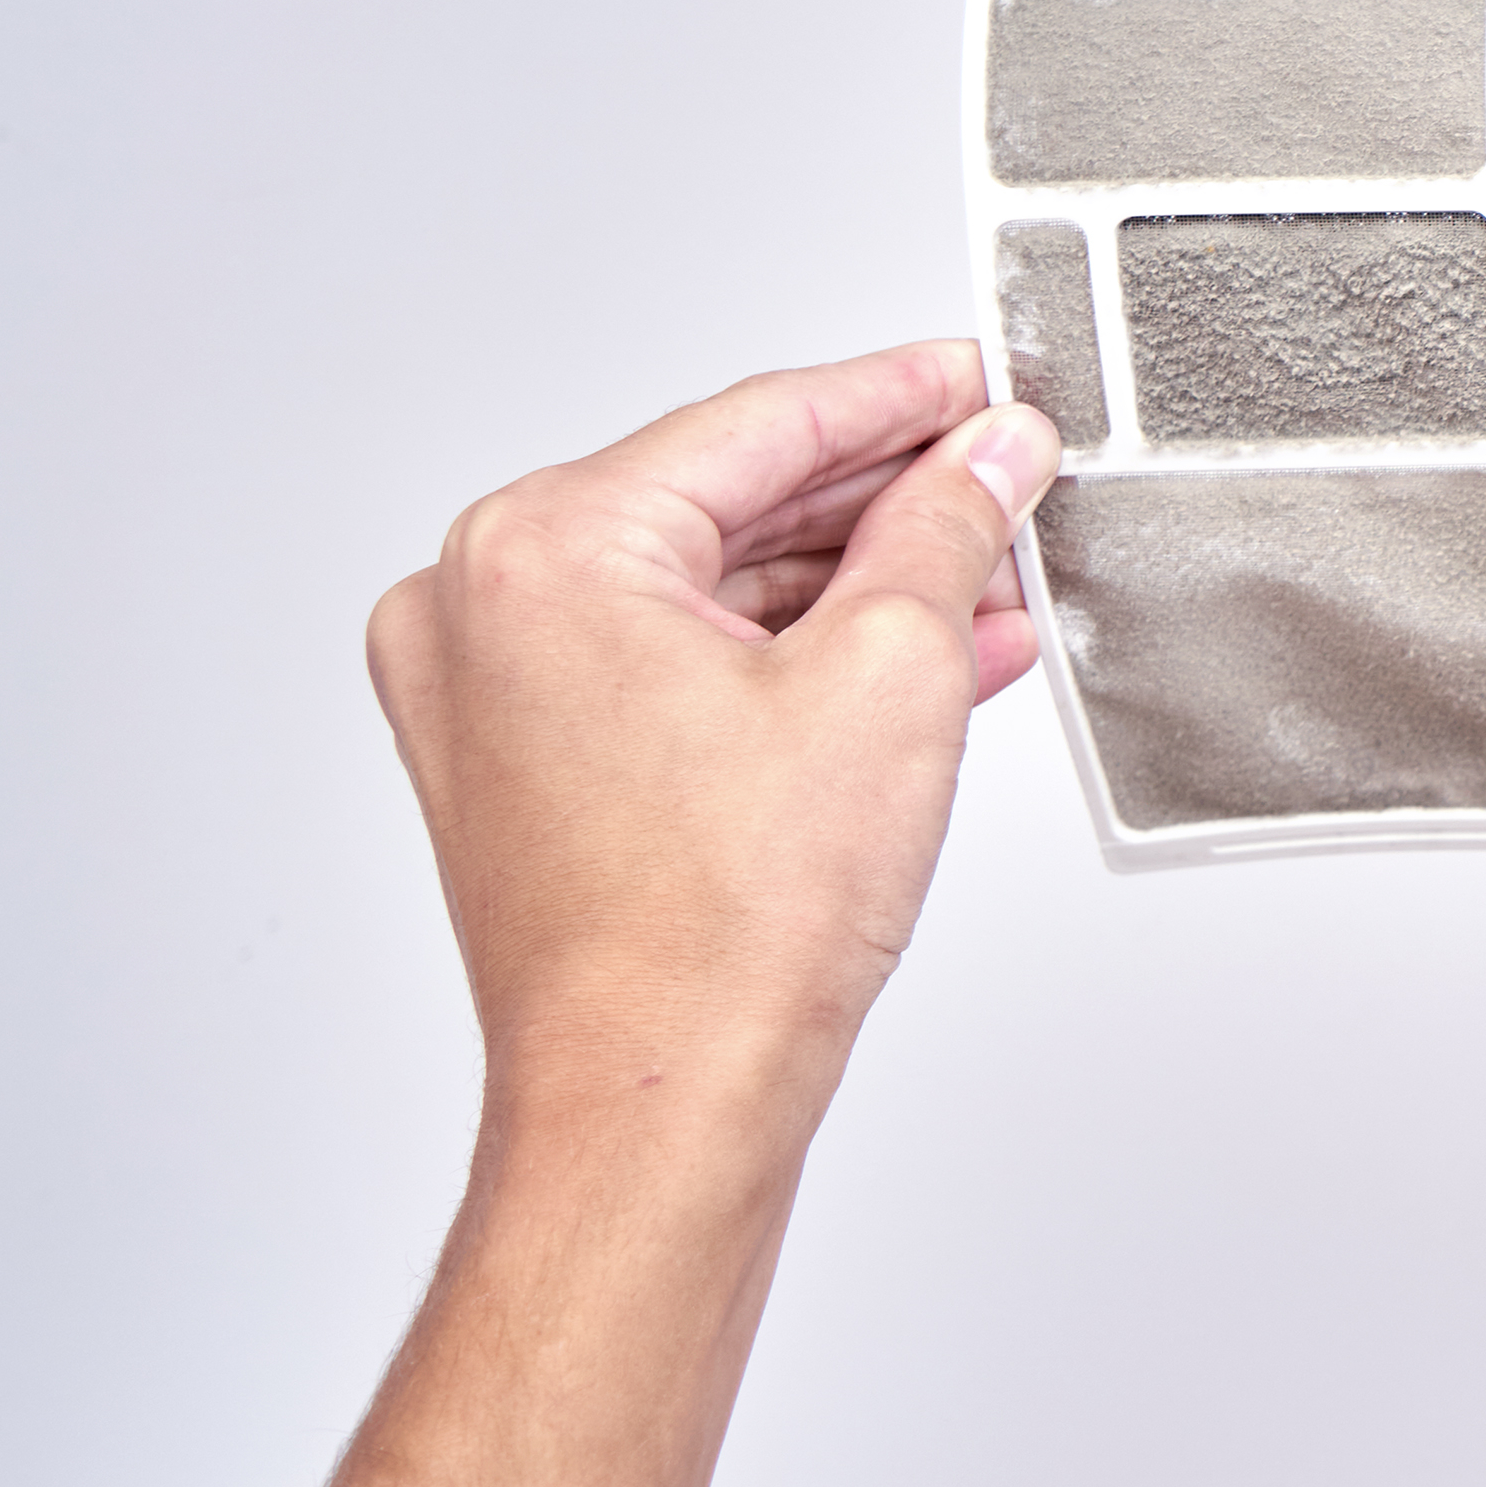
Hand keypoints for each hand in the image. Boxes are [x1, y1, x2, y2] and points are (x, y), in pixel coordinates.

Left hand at [363, 343, 1057, 1140]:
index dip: (901, 397)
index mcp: (541, 552)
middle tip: (1005, 474)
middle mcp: (480, 609)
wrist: (658, 1105)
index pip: (759, 424)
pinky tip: (926, 656)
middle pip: (728, 500)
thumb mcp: (888, 676)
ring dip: (855, 584)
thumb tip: (987, 455)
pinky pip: (679, 665)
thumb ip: (944, 530)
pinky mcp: (524, 767)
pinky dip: (793, 659)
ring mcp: (489, 696)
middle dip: (886, 498)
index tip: (982, 380)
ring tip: (992, 578)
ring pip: (711, 589)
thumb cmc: (724, 933)